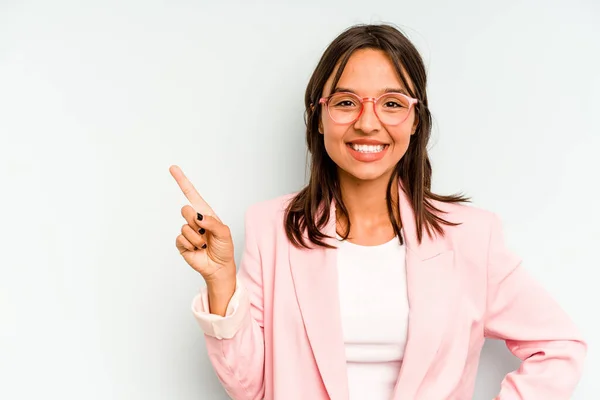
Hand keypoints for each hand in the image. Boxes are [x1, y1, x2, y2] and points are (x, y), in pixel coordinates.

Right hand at [170, 165, 234, 283]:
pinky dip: (191, 244)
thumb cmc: (224, 248)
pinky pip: (181, 238)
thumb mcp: (225, 233)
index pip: (192, 194)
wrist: (219, 267)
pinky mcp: (182, 243)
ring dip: (197, 238)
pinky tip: (197, 249)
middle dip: (195, 221)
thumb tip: (198, 217)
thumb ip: (212, 222)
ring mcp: (187, 232)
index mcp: (205, 213)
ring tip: (204, 244)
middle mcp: (195, 220)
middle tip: (204, 232)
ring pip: (185, 227)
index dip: (182, 181)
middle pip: (186, 210)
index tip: (173, 168)